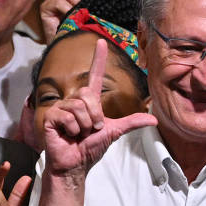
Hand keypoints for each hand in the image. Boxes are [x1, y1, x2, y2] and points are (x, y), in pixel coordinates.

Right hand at [43, 39, 156, 174]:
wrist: (75, 163)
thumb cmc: (90, 148)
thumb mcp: (113, 132)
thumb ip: (131, 123)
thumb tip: (154, 119)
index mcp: (89, 102)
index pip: (94, 75)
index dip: (98, 58)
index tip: (101, 41)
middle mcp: (74, 101)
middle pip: (87, 94)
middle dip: (94, 116)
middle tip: (90, 129)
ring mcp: (61, 108)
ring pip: (79, 107)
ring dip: (83, 125)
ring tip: (78, 134)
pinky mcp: (51, 116)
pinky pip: (68, 116)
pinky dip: (73, 129)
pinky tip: (67, 135)